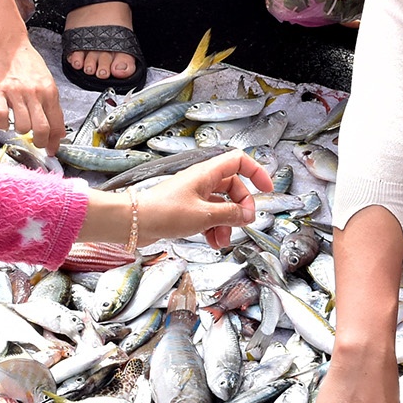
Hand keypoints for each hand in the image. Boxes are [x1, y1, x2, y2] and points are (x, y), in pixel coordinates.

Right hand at [0, 33, 64, 146]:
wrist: (10, 46)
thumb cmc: (28, 64)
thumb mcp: (47, 82)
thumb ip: (52, 104)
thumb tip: (58, 129)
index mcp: (50, 92)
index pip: (57, 123)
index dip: (56, 141)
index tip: (53, 150)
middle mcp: (35, 93)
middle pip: (42, 128)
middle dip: (41, 142)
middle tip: (37, 144)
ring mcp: (16, 93)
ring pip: (23, 126)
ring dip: (22, 131)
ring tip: (20, 125)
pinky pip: (2, 117)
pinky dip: (3, 125)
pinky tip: (5, 122)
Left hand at [124, 150, 273, 247]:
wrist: (135, 222)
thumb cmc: (163, 211)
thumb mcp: (205, 215)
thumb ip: (230, 214)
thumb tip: (248, 215)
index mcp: (208, 173)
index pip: (239, 161)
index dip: (256, 172)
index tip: (266, 188)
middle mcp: (202, 181)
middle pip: (233, 188)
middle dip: (240, 207)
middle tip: (243, 223)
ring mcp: (194, 195)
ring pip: (221, 205)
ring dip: (226, 223)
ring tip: (223, 240)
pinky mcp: (186, 209)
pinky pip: (209, 216)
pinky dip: (213, 228)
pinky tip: (211, 242)